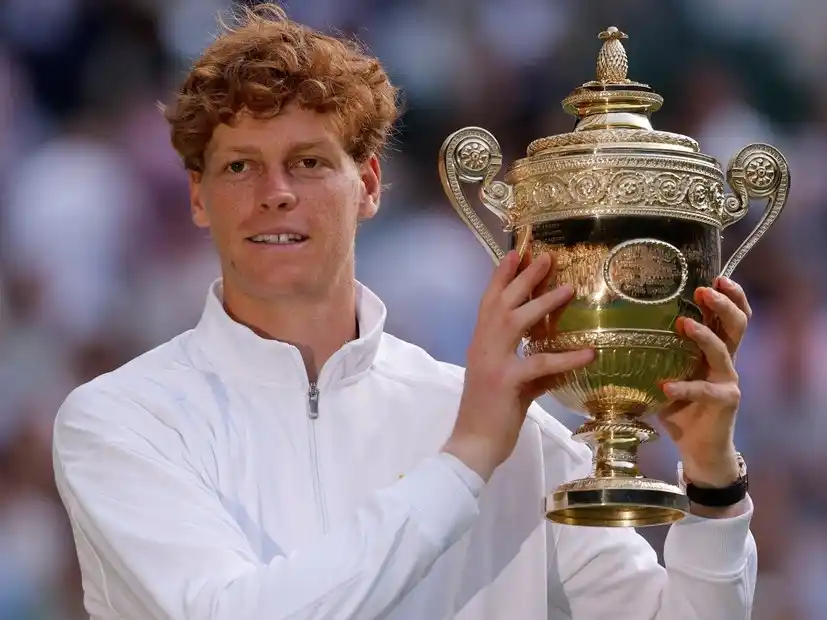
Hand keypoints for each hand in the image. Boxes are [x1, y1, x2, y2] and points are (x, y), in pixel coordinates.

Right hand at [444, 250, 593, 480]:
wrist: (472, 445)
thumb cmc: (488, 416)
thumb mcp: (509, 385)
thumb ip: (530, 369)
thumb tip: (556, 362)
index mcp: (480, 345)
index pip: (489, 303)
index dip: (501, 277)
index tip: (516, 253)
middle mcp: (482, 347)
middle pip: (503, 303)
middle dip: (524, 278)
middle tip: (546, 258)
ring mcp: (492, 362)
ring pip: (517, 322)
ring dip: (543, 303)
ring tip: (570, 289)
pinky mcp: (506, 382)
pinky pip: (540, 363)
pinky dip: (566, 358)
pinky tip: (589, 353)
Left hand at [659, 276, 751, 489]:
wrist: (698, 448)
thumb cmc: (678, 406)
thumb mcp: (664, 373)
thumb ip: (652, 354)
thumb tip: (609, 329)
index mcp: (713, 350)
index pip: (729, 316)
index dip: (729, 295)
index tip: (714, 276)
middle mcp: (725, 361)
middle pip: (736, 324)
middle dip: (722, 303)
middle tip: (702, 289)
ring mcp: (727, 380)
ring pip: (723, 350)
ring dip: (703, 334)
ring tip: (683, 323)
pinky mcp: (725, 402)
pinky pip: (705, 390)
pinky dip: (685, 387)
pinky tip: (666, 386)